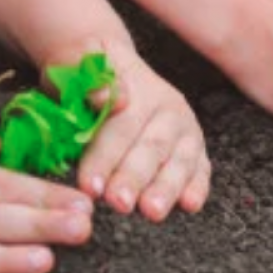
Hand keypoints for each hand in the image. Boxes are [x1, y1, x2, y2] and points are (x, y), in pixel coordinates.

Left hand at [45, 37, 210, 222]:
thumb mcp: (71, 61)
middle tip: (119, 203)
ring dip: (166, 188)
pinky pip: (200, 168)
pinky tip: (190, 205)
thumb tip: (104, 97)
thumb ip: (83, 75)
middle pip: (151, 147)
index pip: (120, 126)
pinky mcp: (194, 148)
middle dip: (134, 178)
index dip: (105, 157)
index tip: (90, 186)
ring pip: (179, 160)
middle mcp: (167, 108)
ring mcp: (184, 129)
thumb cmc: (84, 73)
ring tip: (152, 212)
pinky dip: (197, 186)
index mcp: (136, 86)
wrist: (110, 66)